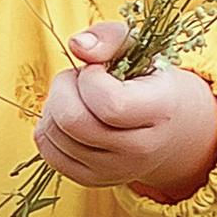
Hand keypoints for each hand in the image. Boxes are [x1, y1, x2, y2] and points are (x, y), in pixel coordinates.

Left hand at [33, 20, 216, 202]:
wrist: (168, 128)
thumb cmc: (147, 80)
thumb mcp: (139, 48)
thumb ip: (109, 36)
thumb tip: (77, 46)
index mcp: (161, 112)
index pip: (109, 104)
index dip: (92, 79)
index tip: (99, 70)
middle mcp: (140, 151)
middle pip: (73, 121)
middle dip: (64, 88)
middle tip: (79, 79)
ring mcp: (114, 171)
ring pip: (55, 134)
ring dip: (55, 104)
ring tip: (77, 96)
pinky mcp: (90, 180)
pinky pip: (47, 149)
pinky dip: (48, 125)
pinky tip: (70, 115)